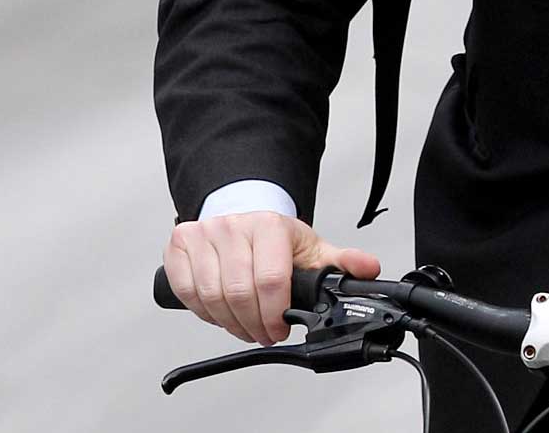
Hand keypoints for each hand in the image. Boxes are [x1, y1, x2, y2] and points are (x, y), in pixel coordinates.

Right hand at [161, 210, 380, 346]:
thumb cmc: (275, 238)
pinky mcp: (179, 247)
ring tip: (246, 325)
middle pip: (238, 293)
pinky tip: (221, 311)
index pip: (270, 279)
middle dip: (254, 324)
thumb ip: (341, 262)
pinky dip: (204, 311)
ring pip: (211, 296)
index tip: (281, 329)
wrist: (242, 215)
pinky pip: (186, 292)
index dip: (275, 314)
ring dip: (230, 322)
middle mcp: (233, 226)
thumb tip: (369, 270)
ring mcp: (203, 234)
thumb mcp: (310, 248)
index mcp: (269, 226)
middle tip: (264, 333)